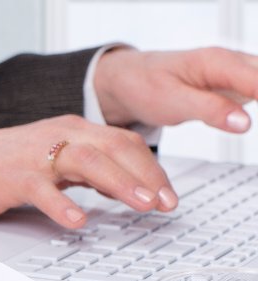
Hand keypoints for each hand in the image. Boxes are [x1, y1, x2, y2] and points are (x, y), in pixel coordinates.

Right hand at [0, 115, 176, 227]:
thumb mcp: (49, 164)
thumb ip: (83, 171)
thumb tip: (121, 187)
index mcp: (70, 132)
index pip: (124, 144)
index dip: (153, 170)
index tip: (169, 197)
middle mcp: (57, 137)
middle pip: (115, 148)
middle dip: (147, 176)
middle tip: (165, 204)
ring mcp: (34, 156)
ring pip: (88, 161)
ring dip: (120, 183)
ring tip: (140, 205)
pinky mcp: (11, 176)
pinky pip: (42, 189)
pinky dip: (63, 204)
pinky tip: (78, 221)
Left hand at [95, 47, 257, 131]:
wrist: (127, 80)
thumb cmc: (144, 86)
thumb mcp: (172, 102)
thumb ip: (209, 110)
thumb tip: (245, 123)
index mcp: (218, 62)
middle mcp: (231, 62)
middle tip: (252, 127)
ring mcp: (234, 72)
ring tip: (248, 125)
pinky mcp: (232, 85)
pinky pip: (256, 90)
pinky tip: (248, 122)